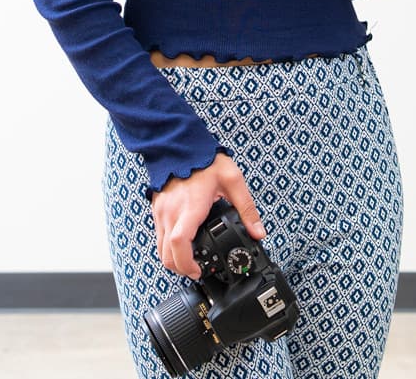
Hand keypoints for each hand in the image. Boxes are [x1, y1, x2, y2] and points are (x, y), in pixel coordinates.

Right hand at [150, 153, 266, 278]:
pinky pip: (158, 236)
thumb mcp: (233, 180)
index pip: (180, 244)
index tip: (198, 271)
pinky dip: (167, 247)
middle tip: (197, 272)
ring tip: (190, 262)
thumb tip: (258, 232)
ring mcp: (161, 211)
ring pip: (159, 248)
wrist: (179, 143)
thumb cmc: (205, 159)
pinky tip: (182, 245)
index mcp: (190, 207)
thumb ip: (247, 208)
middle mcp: (171, 212)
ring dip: (172, 260)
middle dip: (180, 269)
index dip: (187, 264)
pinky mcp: (157, 209)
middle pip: (166, 254)